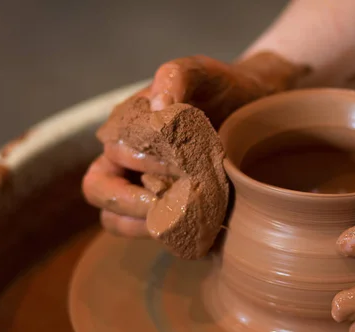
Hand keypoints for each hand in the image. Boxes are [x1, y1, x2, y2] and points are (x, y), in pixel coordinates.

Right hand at [83, 53, 307, 237]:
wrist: (252, 108)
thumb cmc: (220, 88)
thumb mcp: (200, 72)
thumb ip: (175, 77)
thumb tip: (157, 107)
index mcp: (125, 130)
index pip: (111, 156)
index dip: (139, 165)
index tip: (177, 166)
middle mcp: (126, 162)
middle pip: (102, 194)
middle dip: (133, 203)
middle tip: (173, 203)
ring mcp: (144, 188)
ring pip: (117, 221)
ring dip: (145, 224)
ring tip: (183, 219)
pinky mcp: (169, 208)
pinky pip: (151, 232)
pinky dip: (167, 235)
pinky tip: (196, 231)